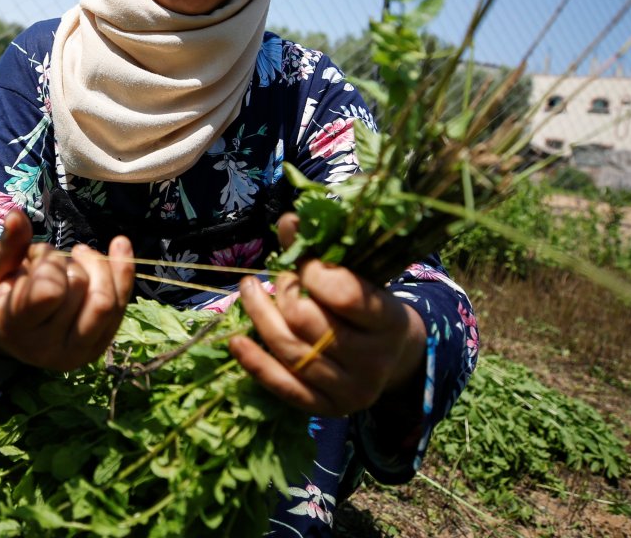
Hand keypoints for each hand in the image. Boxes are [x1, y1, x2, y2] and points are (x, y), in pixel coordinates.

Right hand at [0, 210, 134, 371]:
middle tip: (56, 259)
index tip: (37, 257)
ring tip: (79, 256)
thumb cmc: (5, 296)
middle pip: (80, 288)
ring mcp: (80, 351)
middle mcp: (50, 348)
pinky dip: (124, 270)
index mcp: (17, 328)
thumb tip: (15, 214)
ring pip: (107, 300)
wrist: (16, 334)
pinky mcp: (102, 345)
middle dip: (69, 262)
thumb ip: (8, 245)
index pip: (49, 291)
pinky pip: (123, 303)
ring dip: (97, 266)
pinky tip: (120, 244)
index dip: (49, 264)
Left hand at [229, 213, 426, 416]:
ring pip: (290, 350)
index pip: (345, 296)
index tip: (303, 261)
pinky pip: (283, 386)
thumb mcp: (360, 275)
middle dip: (286, 292)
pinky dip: (255, 362)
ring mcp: (350, 391)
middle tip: (281, 278)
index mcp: (390, 322)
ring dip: (260, 315)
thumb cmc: (372, 305)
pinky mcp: (326, 409)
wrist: (395, 357)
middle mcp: (373, 362)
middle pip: (308, 322)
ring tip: (250, 290)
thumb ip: (324, 250)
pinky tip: (235, 340)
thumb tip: (290, 220)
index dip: (314, 271)